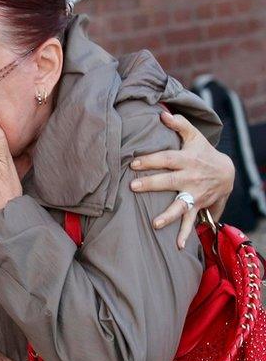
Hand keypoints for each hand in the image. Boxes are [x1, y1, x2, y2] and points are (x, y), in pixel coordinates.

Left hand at [130, 111, 234, 248]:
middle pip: (170, 181)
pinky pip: (191, 221)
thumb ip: (179, 124)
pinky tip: (178, 246)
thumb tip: (161, 113)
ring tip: (155, 223)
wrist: (227, 173)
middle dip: (152, 184)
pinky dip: (185, 234)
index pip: (167, 159)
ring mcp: (195, 194)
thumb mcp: (194, 137)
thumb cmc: (203, 153)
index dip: (151, 160)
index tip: (133, 163)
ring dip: (169, 215)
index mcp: (187, 160)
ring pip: (181, 205)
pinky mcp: (198, 206)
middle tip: (133, 187)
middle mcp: (191, 178)